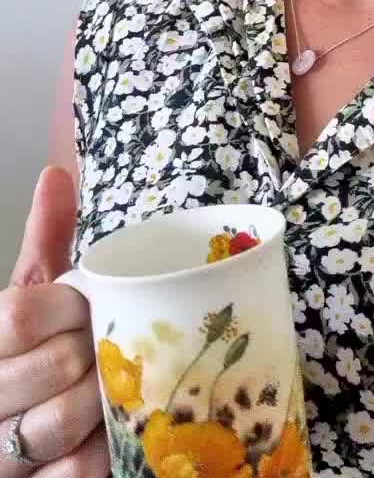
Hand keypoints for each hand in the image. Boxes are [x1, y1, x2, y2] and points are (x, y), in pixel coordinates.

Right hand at [0, 167, 108, 477]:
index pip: (19, 314)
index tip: (89, 307)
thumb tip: (57, 174)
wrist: (3, 436)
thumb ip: (44, 242)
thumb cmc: (27, 357)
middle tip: (113, 350)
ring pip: (64, 425)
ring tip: (114, 391)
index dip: (69, 308)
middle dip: (96, 355)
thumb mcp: (30, 298)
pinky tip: (107, 439)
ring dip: (104, 406)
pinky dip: (99, 458)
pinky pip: (72, 475)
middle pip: (54, 368)